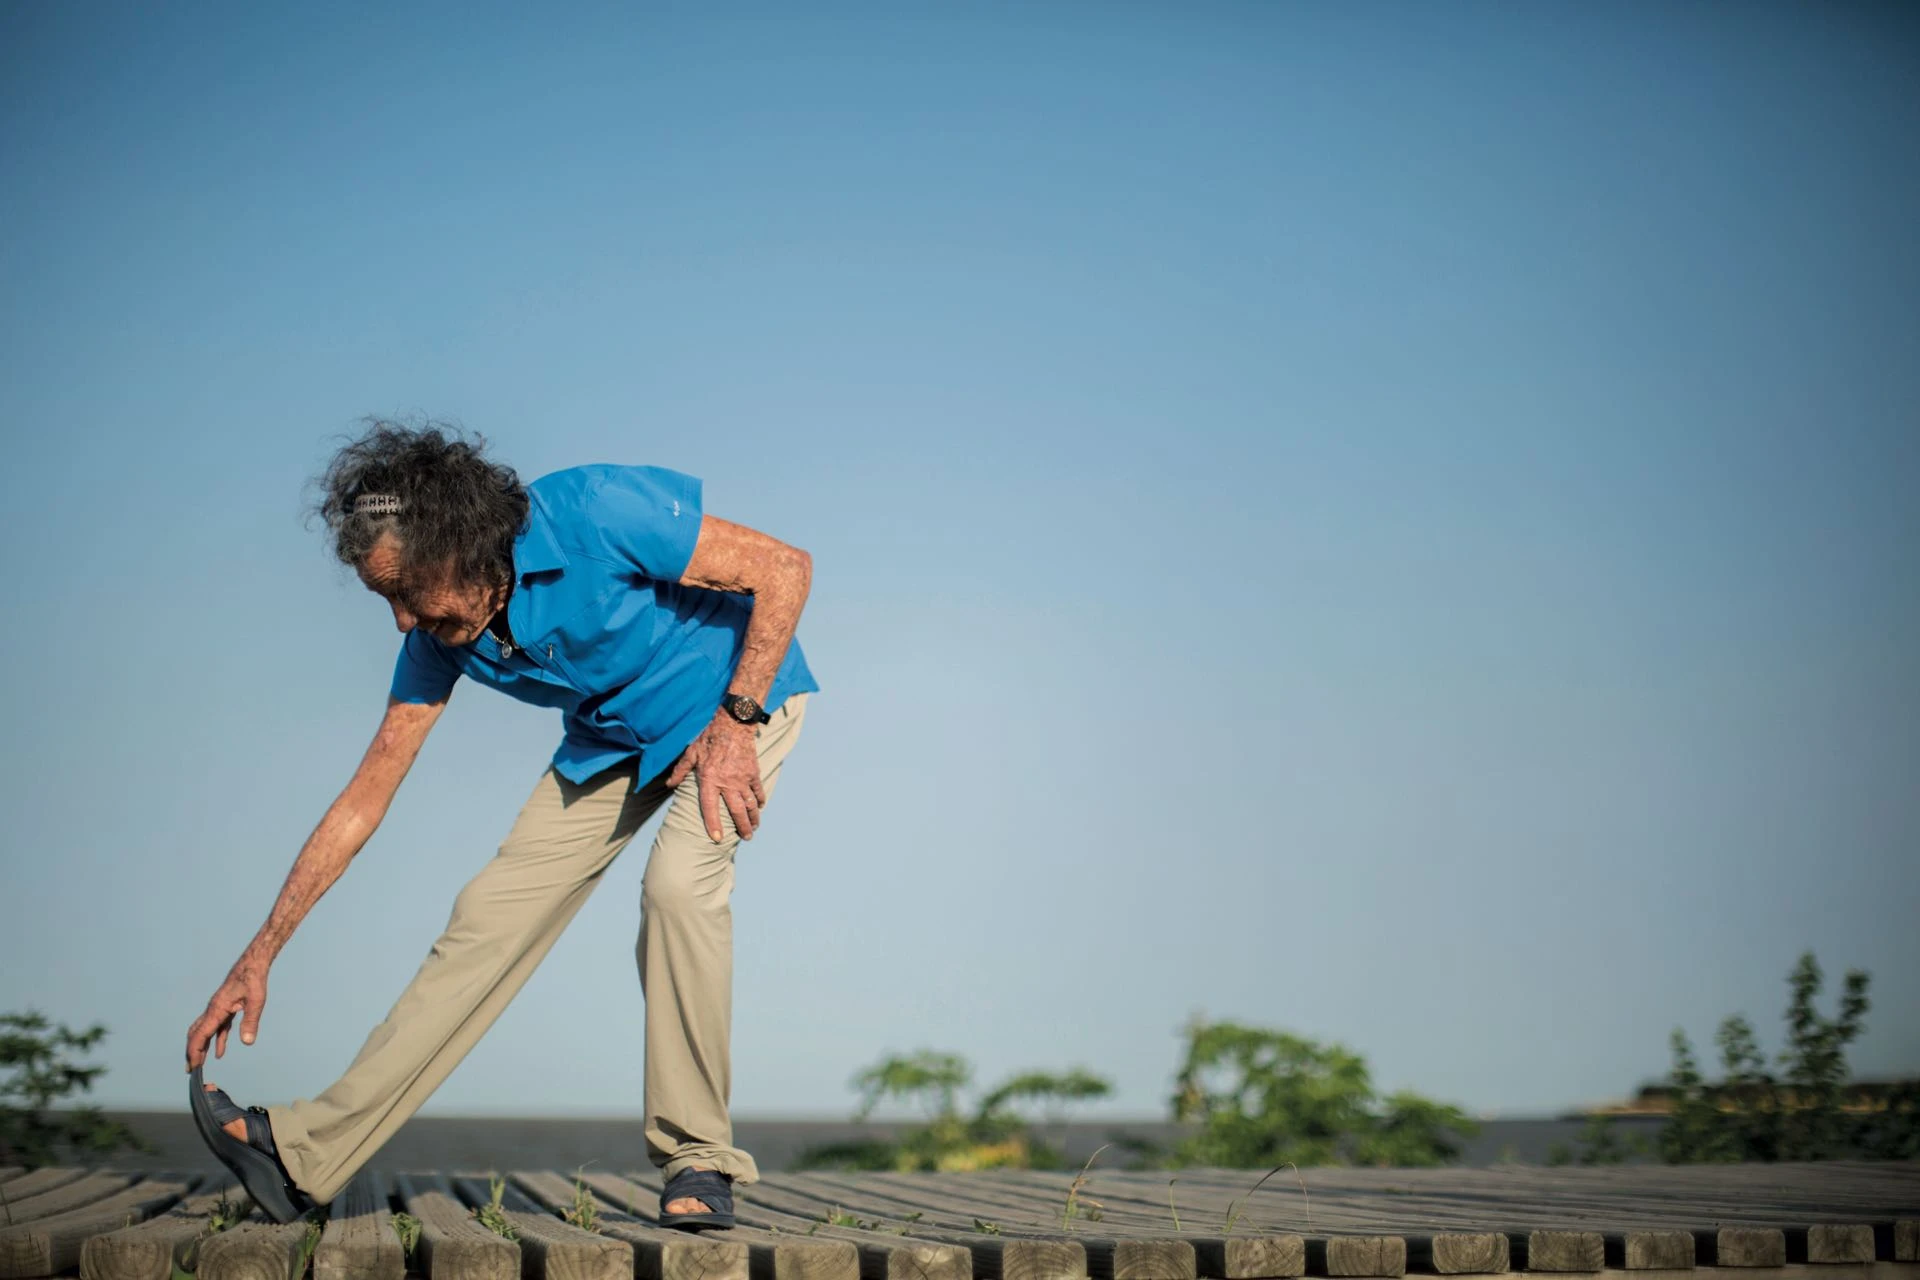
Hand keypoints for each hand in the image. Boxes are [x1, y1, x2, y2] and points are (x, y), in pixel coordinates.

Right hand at [185, 956, 269, 1069]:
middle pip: (196, 1035)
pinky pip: (217, 1028)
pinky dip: (216, 1040)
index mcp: (216, 1010)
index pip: (200, 1035)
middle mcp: (213, 1010)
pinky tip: (220, 1053)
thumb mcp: (256, 1000)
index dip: (195, 1052)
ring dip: (202, 1048)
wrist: (253, 963)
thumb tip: (247, 1042)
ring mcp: (218, 1009)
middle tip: (191, 1070)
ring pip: (204, 1032)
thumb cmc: (253, 979)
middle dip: (192, 1052)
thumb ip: (250, 1021)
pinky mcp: (225, 1008)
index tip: (193, 1066)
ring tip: (199, 1064)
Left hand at [666, 711, 766, 840]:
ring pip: (750, 804)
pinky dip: (759, 801)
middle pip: (736, 811)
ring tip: (753, 828)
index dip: (713, 825)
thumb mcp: (691, 753)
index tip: (717, 838)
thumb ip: (680, 771)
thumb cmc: (709, 738)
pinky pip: (758, 791)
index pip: (711, 808)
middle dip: (742, 827)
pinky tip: (759, 808)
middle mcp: (727, 782)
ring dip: (753, 818)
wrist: (733, 724)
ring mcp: (742, 778)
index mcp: (709, 779)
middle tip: (746, 838)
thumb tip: (668, 785)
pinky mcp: (753, 772)